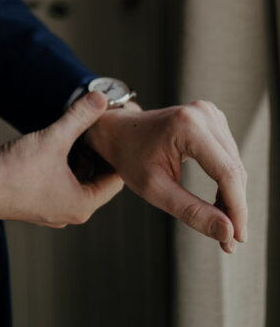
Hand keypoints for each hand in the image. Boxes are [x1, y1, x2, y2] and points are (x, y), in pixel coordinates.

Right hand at [0, 91, 123, 226]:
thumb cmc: (15, 170)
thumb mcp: (53, 139)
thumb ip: (79, 117)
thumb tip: (100, 99)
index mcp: (82, 205)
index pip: (115, 181)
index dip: (116, 154)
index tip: (115, 134)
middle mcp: (72, 213)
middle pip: (97, 181)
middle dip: (97, 154)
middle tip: (98, 129)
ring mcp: (54, 210)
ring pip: (79, 182)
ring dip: (80, 159)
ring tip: (78, 134)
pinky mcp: (39, 204)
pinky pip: (63, 184)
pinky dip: (65, 166)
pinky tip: (57, 146)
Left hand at [84, 100, 247, 252]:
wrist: (119, 131)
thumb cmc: (130, 158)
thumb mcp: (155, 189)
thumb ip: (191, 211)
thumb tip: (227, 233)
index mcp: (187, 125)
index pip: (227, 173)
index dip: (237, 209)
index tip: (237, 239)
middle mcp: (203, 113)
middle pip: (234, 169)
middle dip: (235, 208)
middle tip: (229, 242)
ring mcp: (209, 113)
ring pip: (234, 165)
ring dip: (232, 198)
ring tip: (222, 227)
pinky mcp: (211, 119)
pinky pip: (228, 157)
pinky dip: (226, 182)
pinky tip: (218, 203)